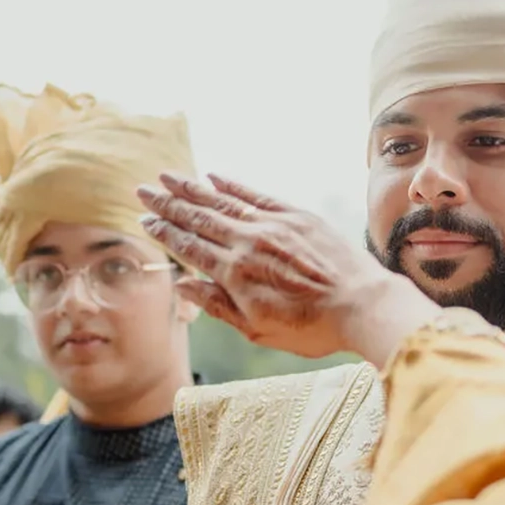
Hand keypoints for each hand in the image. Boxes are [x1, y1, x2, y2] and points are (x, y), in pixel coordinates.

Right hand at [137, 173, 435, 367]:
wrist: (362, 305)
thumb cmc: (311, 328)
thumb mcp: (257, 329)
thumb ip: (217, 304)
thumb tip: (181, 283)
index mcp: (234, 274)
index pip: (189, 247)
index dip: (164, 233)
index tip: (144, 220)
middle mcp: (248, 242)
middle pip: (198, 218)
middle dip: (168, 204)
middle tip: (143, 190)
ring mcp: (273, 225)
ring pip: (223, 200)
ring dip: (192, 188)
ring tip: (168, 177)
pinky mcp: (296, 215)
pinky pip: (256, 194)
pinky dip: (233, 184)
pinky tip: (214, 175)